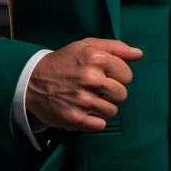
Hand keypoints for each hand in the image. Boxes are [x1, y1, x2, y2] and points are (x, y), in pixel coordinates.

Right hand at [25, 37, 142, 132]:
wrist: (31, 80)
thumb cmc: (64, 61)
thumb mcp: (86, 46)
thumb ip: (115, 48)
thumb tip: (139, 54)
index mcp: (96, 59)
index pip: (127, 75)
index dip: (118, 76)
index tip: (105, 76)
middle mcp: (91, 79)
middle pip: (122, 94)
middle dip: (112, 92)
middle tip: (95, 89)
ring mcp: (83, 101)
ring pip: (112, 111)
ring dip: (103, 107)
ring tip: (88, 99)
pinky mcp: (76, 119)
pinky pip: (100, 125)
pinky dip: (94, 121)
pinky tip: (83, 111)